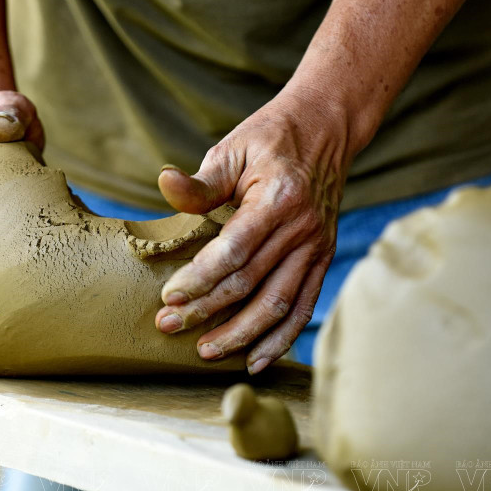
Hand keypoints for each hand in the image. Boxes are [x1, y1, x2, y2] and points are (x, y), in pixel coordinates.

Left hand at [155, 88, 349, 373]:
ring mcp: (317, 248)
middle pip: (251, 283)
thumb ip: (201, 182)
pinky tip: (256, 360)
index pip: (235, 250)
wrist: (326, 130)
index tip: (169, 297)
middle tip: (168, 326)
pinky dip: (282, 338)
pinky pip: (304, 307)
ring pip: (279, 305)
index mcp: (278, 198)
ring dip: (242, 334)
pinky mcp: (323, 259)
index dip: (200, 278)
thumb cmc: (270, 139)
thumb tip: (164, 184)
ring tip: (206, 351)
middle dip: (207, 310)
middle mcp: (302, 228)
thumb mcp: (232, 150)